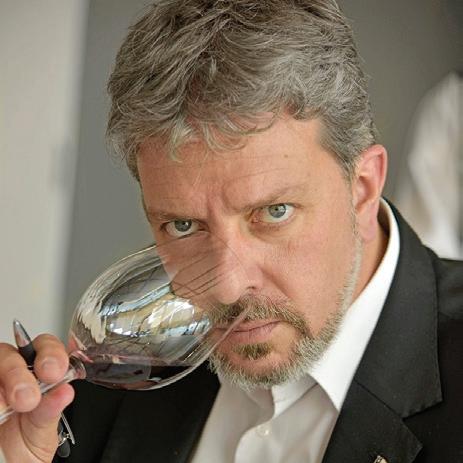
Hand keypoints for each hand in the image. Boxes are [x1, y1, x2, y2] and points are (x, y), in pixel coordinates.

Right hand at [0, 335, 73, 462]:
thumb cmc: (29, 442)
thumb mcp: (43, 430)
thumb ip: (51, 409)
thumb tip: (65, 391)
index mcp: (39, 373)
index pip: (45, 346)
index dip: (50, 354)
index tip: (53, 373)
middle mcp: (13, 372)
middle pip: (10, 354)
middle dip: (19, 374)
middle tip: (27, 399)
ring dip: (2, 388)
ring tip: (7, 409)